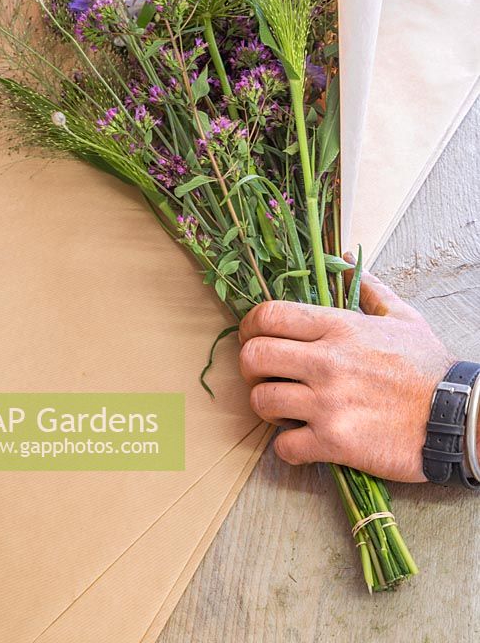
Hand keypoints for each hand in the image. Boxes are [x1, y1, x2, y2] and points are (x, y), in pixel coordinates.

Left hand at [239, 264, 453, 480]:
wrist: (457, 416)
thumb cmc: (427, 366)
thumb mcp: (402, 316)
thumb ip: (368, 287)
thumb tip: (344, 259)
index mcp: (339, 326)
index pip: (268, 315)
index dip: (249, 326)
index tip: (253, 337)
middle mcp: (327, 361)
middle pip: (252, 357)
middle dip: (250, 367)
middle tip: (264, 375)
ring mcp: (328, 403)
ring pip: (261, 402)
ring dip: (267, 407)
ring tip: (285, 408)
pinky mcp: (334, 442)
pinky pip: (284, 446)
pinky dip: (287, 446)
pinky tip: (302, 439)